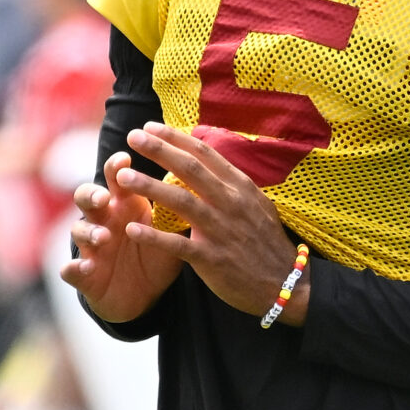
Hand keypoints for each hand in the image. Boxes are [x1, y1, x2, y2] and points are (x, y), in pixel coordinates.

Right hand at [59, 149, 184, 322]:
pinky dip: (73, 268)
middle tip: (104, 198)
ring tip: (103, 237)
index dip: (115, 167)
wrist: (145, 295)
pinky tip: (82, 268)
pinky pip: (71, 269)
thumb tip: (200, 179)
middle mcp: (103, 220)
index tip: (124, 159)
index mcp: (124, 204)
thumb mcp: (170, 231)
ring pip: (78, 231)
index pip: (115, 178)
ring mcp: (91, 247)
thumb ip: (178, 208)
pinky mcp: (84, 275)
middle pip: (86, 197)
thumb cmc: (158, 254)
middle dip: (92, 194)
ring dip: (88, 232)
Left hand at [110, 123, 304, 320]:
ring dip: (150, 187)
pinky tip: (132, 229)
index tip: (149, 126)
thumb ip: (230, 183)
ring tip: (123, 177)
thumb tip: (206, 158)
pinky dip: (154, 237)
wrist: (286, 283)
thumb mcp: (255, 203)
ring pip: (181, 201)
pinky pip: (178, 245)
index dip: (175, 138)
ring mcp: (221, 230)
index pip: (204, 154)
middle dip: (159, 150)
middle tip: (132, 136)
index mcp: (239, 187)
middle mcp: (230, 203)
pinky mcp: (212, 258)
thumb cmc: (265, 241)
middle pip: (190, 169)